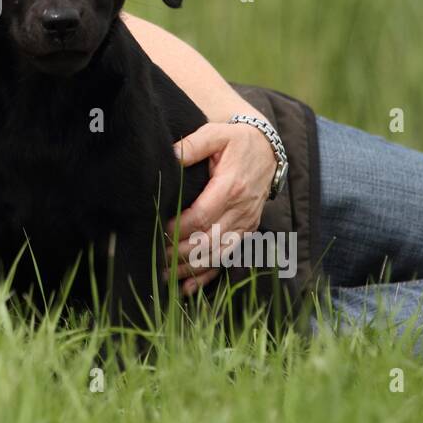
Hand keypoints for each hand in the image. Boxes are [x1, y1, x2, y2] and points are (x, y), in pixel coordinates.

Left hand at [162, 121, 275, 295]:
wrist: (267, 149)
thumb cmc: (236, 141)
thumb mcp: (215, 134)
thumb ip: (191, 146)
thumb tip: (168, 156)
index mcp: (231, 187)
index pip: (202, 216)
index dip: (179, 228)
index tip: (159, 230)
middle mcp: (241, 209)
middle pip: (209, 240)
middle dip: (180, 252)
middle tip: (155, 256)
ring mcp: (246, 222)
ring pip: (218, 254)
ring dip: (190, 268)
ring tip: (163, 274)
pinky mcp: (247, 230)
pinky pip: (228, 258)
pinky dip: (208, 276)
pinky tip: (187, 288)